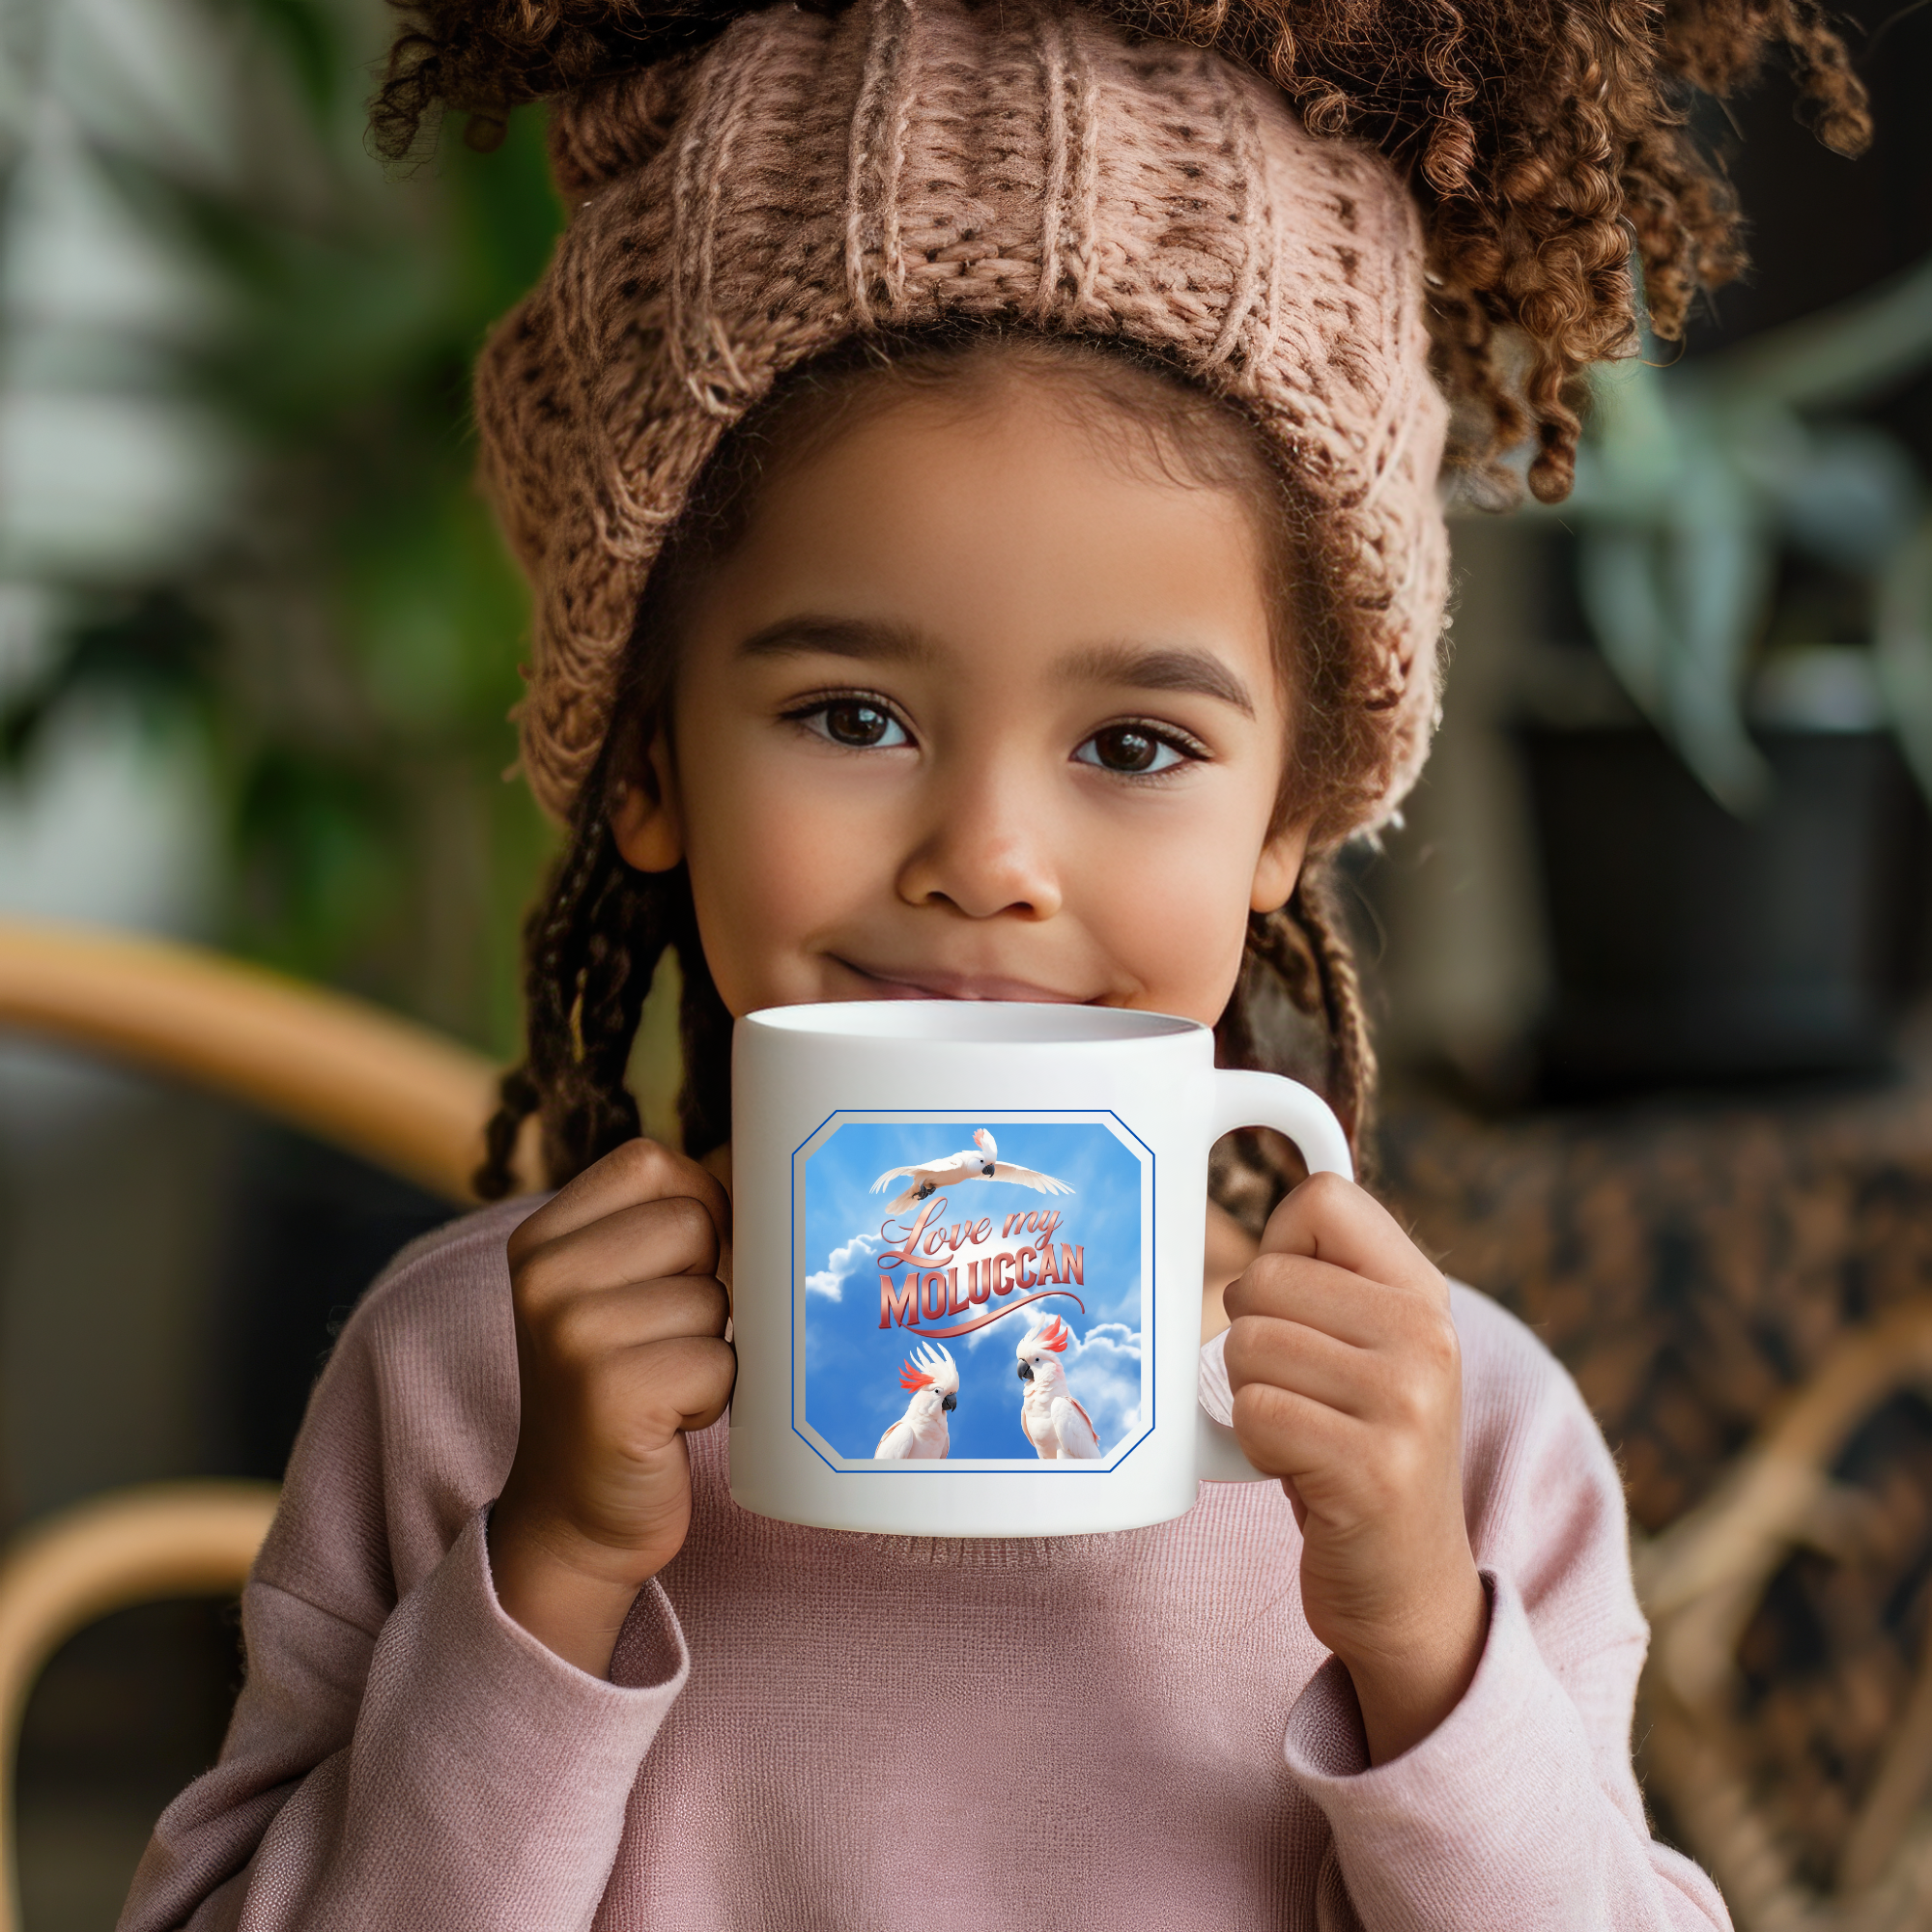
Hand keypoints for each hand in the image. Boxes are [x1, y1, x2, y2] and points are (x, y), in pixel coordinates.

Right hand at [488, 1139, 733, 1677]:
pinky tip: (669, 1422)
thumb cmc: (625, 1384)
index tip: (681, 1271)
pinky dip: (716, 1396)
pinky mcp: (610, 1394)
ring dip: (715, 1346)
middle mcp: (544, 1276)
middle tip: (667, 1340)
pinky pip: (720, 1363)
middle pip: (697, 1221)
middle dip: (710, 1285)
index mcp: (542, 1236)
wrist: (575, 1516)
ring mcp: (571, 1333)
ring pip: (716, 1296)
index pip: (656, 1163)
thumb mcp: (620, 1286)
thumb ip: (670, 1221)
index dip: (700, 1210)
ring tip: (667, 1383)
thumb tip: (773, 1163)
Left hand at [1222, 1173, 1486, 1763]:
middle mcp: (1427, 1337)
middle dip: (1250, 1338)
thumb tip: (1204, 1188)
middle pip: (1264, 1279)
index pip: (1322, 1198)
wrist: (1407, 1586)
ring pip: (1247, 1346)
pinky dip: (1254, 1444)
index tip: (1293, 1306)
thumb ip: (1322, 1277)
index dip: (1277, 1246)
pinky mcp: (1372, 1469)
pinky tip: (1299, 1469)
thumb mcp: (1366, 1348)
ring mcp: (1407, 1404)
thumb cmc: (1354, 1447)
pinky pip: (1255, 1414)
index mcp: (1423, 1292)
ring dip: (1249, 1397)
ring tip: (1300, 1431)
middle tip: (1295, 1391)